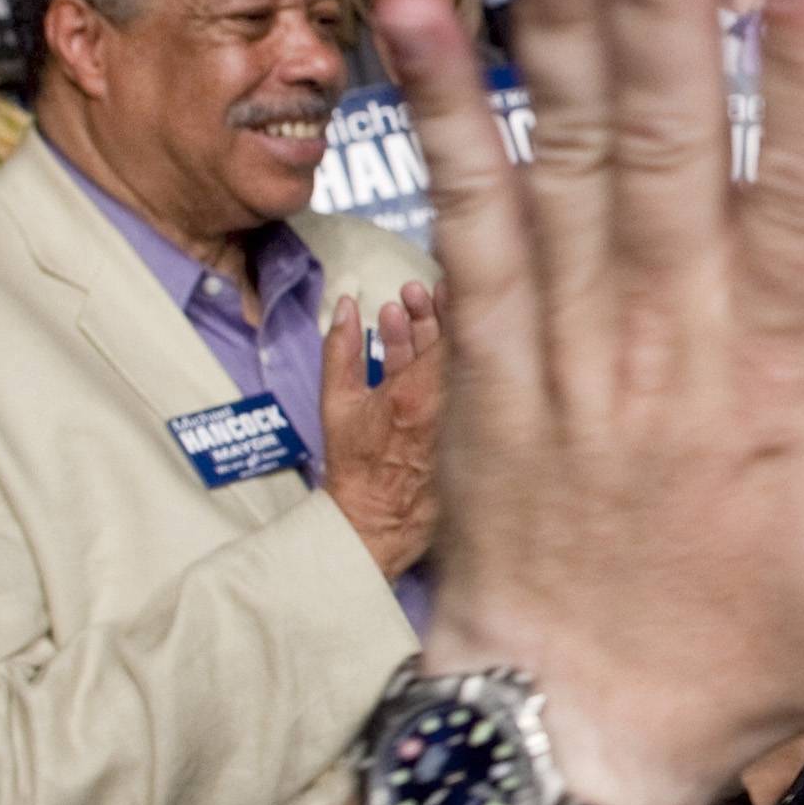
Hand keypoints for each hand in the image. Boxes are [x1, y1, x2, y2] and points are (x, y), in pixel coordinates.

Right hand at [317, 283, 444, 581]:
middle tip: (418, 292)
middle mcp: (448, 404)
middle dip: (438, 311)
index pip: (451, 334)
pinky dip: (437, 364)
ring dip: (432, 334)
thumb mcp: (336, 404)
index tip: (434, 283)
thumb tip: (345, 304)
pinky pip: (458, 386)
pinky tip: (407, 345)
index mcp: (418, 394)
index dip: (447, 303)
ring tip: (404, 311)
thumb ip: (340, 349)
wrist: (377, 521)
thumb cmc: (355, 468)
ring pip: (458, 363)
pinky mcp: (467, 430)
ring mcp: (461, 418)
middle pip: (458, 343)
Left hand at [367, 0, 803, 804]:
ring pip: (564, 152)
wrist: (581, 730)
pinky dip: (435, 106)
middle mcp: (669, 343)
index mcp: (788, 389)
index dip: (795, 70)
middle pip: (667, 142)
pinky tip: (411, 1)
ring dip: (560, 15)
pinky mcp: (485, 348)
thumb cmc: (774, 656)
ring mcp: (565, 338)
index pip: (797, 202)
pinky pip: (458, 209)